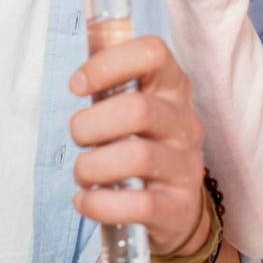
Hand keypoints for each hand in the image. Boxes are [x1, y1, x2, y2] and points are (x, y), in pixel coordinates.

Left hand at [69, 36, 210, 256]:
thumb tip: (77, 75)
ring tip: (83, 173)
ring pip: (138, 156)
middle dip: (91, 124)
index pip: (153, 53)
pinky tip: (86, 201)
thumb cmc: (143, 148)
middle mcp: (184, 123)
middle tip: (78, 137)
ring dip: (92, 167)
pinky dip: (100, 204)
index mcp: (172, 89)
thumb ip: (110, 88)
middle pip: (138, 109)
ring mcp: (185, 166)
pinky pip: (139, 205)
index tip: (78, 85)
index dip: (109, 63)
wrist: (176, 209)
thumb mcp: (135, 111)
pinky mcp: (177, 207)